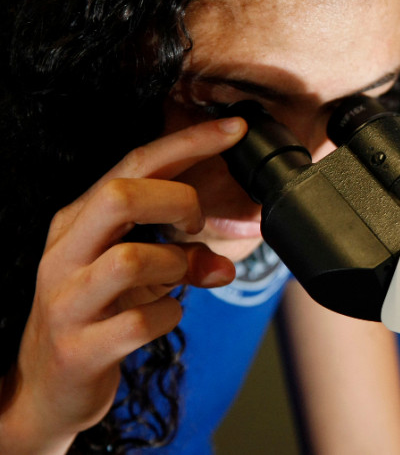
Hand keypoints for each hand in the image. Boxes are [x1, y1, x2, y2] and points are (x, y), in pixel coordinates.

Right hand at [0, 117, 246, 453]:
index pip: (133, 165)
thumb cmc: (96, 317)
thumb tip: (227, 265)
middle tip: (196, 222)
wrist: (45, 389)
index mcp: (78, 223)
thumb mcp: (139, 279)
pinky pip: (139, 321)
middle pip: (119, 197)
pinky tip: (166, 315)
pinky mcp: (80, 347)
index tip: (235, 129)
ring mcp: (68, 301)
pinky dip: (170, 314)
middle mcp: (64, 253)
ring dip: (174, 264)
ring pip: (130, 259)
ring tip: (176, 278)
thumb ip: (184, 261)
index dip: (188, 142)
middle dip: (177, 200)